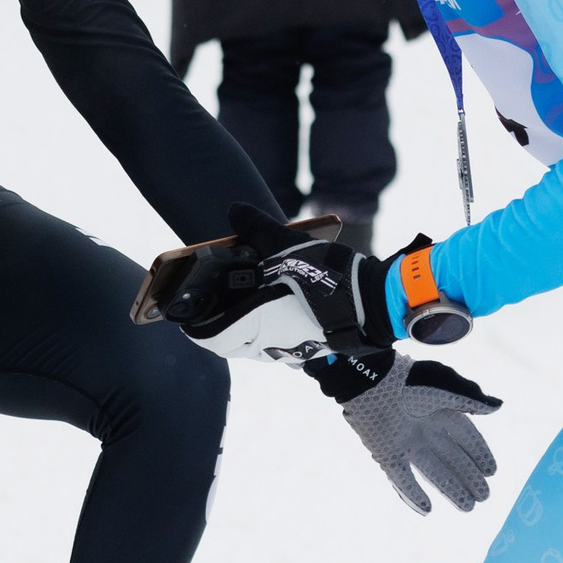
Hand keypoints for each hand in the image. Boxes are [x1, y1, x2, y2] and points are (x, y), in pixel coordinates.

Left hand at [169, 203, 393, 360]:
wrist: (376, 303)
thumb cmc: (329, 276)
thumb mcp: (287, 244)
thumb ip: (256, 226)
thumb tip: (234, 210)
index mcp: (253, 323)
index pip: (207, 337)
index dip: (192, 325)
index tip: (186, 311)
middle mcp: (266, 344)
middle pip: (225, 342)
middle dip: (215, 321)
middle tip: (214, 298)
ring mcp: (287, 351)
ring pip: (249, 345)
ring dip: (239, 325)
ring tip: (244, 295)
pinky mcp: (305, 350)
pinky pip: (271, 344)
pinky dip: (262, 328)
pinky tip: (272, 303)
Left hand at [313, 348, 501, 513]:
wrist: (373, 382)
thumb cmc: (412, 380)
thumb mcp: (448, 387)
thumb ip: (473, 400)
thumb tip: (498, 408)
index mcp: (440, 412)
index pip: (465, 437)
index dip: (479, 454)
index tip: (492, 472)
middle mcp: (425, 430)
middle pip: (452, 459)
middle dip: (468, 477)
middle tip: (484, 497)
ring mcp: (406, 443)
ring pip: (433, 472)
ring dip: (450, 489)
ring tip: (468, 507)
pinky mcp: (387, 453)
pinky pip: (402, 478)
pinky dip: (413, 493)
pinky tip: (427, 510)